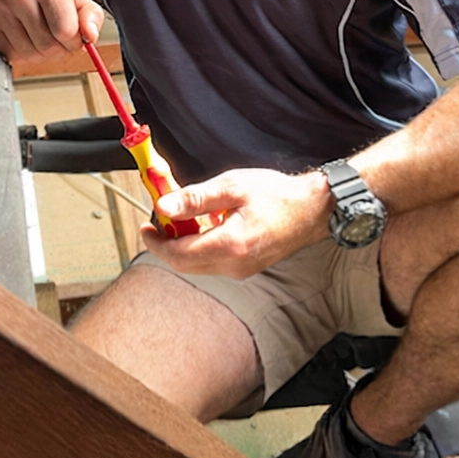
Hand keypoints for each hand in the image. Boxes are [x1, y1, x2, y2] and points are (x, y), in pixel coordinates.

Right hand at [0, 0, 103, 63]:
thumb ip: (91, 16)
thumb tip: (91, 36)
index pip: (66, 31)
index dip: (74, 41)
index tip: (73, 36)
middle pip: (48, 47)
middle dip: (58, 48)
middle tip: (55, 34)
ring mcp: (0, 11)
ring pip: (30, 55)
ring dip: (39, 52)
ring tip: (37, 32)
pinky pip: (12, 56)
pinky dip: (21, 52)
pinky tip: (21, 34)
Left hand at [141, 168, 331, 278]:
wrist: (312, 209)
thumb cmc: (278, 195)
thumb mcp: (232, 186)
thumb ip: (195, 198)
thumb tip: (165, 206)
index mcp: (230, 246)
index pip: (179, 254)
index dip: (156, 242)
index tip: (146, 227)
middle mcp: (235, 265)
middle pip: (185, 264)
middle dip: (166, 243)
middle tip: (158, 220)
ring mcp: (241, 270)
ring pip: (197, 265)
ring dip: (182, 244)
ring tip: (180, 217)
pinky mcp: (246, 267)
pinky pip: (212, 262)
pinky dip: (199, 246)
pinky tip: (203, 224)